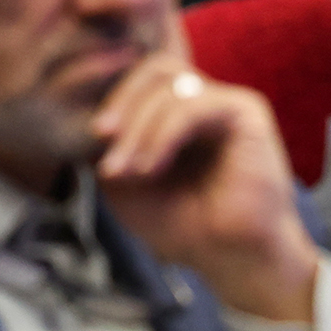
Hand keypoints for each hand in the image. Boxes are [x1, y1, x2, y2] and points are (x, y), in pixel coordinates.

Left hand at [92, 51, 318, 322]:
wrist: (231, 260)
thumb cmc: (183, 226)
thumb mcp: (126, 184)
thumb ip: (108, 146)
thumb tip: (84, 116)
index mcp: (178, 113)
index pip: (142, 81)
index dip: (114, 100)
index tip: (92, 137)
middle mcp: (205, 101)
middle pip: (155, 70)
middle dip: (122, 101)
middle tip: (101, 135)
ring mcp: (227, 103)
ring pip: (170, 85)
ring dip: (139, 126)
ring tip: (127, 169)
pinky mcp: (247, 111)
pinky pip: (193, 105)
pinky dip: (163, 133)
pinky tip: (150, 167)